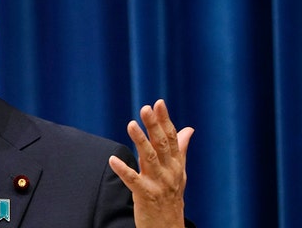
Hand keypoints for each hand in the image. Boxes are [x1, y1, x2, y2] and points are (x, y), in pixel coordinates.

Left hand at [108, 100, 193, 227]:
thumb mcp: (179, 173)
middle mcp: (169, 172)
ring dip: (140, 141)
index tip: (158, 103)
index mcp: (176, 165)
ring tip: (131, 124)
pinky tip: (112, 159)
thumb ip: (180, 149)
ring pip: (149, 158)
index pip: (171, 138)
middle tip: (145, 108)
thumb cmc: (172, 198)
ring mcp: (158, 184)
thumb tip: (189, 129)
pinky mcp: (146, 196)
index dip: (165, 120)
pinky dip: (123, 170)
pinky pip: (133, 181)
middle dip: (154, 125)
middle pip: (161, 144)